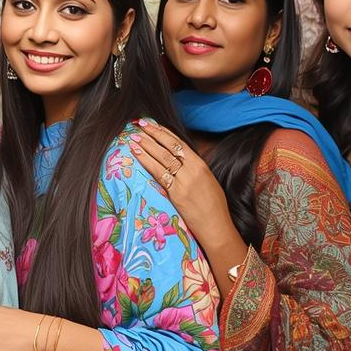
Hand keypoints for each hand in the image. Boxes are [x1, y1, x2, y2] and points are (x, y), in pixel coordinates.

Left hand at [128, 121, 247, 288]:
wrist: (217, 226)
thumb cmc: (213, 207)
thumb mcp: (208, 182)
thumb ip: (193, 171)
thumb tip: (178, 162)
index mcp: (201, 165)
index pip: (179, 143)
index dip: (164, 132)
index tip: (153, 124)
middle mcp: (192, 170)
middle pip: (169, 147)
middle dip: (152, 134)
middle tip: (139, 124)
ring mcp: (184, 182)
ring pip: (162, 158)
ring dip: (146, 146)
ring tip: (134, 137)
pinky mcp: (176, 194)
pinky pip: (158, 174)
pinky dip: (146, 162)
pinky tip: (137, 154)